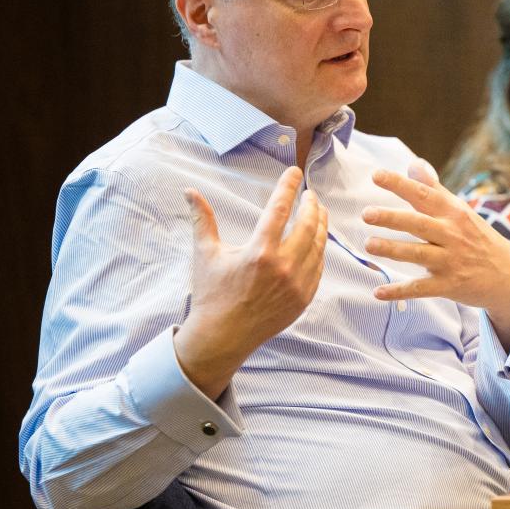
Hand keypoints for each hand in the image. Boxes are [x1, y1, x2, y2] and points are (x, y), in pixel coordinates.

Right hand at [174, 166, 328, 398]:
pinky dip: (319, 250)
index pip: (279, 209)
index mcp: (259, 252)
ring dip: (320, 225)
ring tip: (318, 212)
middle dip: (311, 205)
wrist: (223, 336)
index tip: (295, 172)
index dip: (288, 187)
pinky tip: (316, 241)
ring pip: (318, 246)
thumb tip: (189, 191)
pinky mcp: (304, 297)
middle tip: (310, 195)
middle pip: (308, 225)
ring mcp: (297, 284)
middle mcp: (283, 267)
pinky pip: (319, 267)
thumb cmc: (212, 294)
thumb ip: (202, 220)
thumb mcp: (205, 254)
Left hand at [362, 159, 509, 345]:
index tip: (376, 176)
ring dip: (393, 249)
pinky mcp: (449, 286)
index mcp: (454, 213)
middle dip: (392, 218)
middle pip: (419, 224)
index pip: (423, 194)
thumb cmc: (477, 238)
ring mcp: (451, 261)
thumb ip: (434, 189)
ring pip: (418, 254)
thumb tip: (414, 163)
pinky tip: (378, 292)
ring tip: (369, 244)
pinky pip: (420, 289)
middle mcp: (452, 235)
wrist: (508, 275)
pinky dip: (399, 291)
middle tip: (367, 214)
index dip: (400, 184)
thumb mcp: (461, 211)